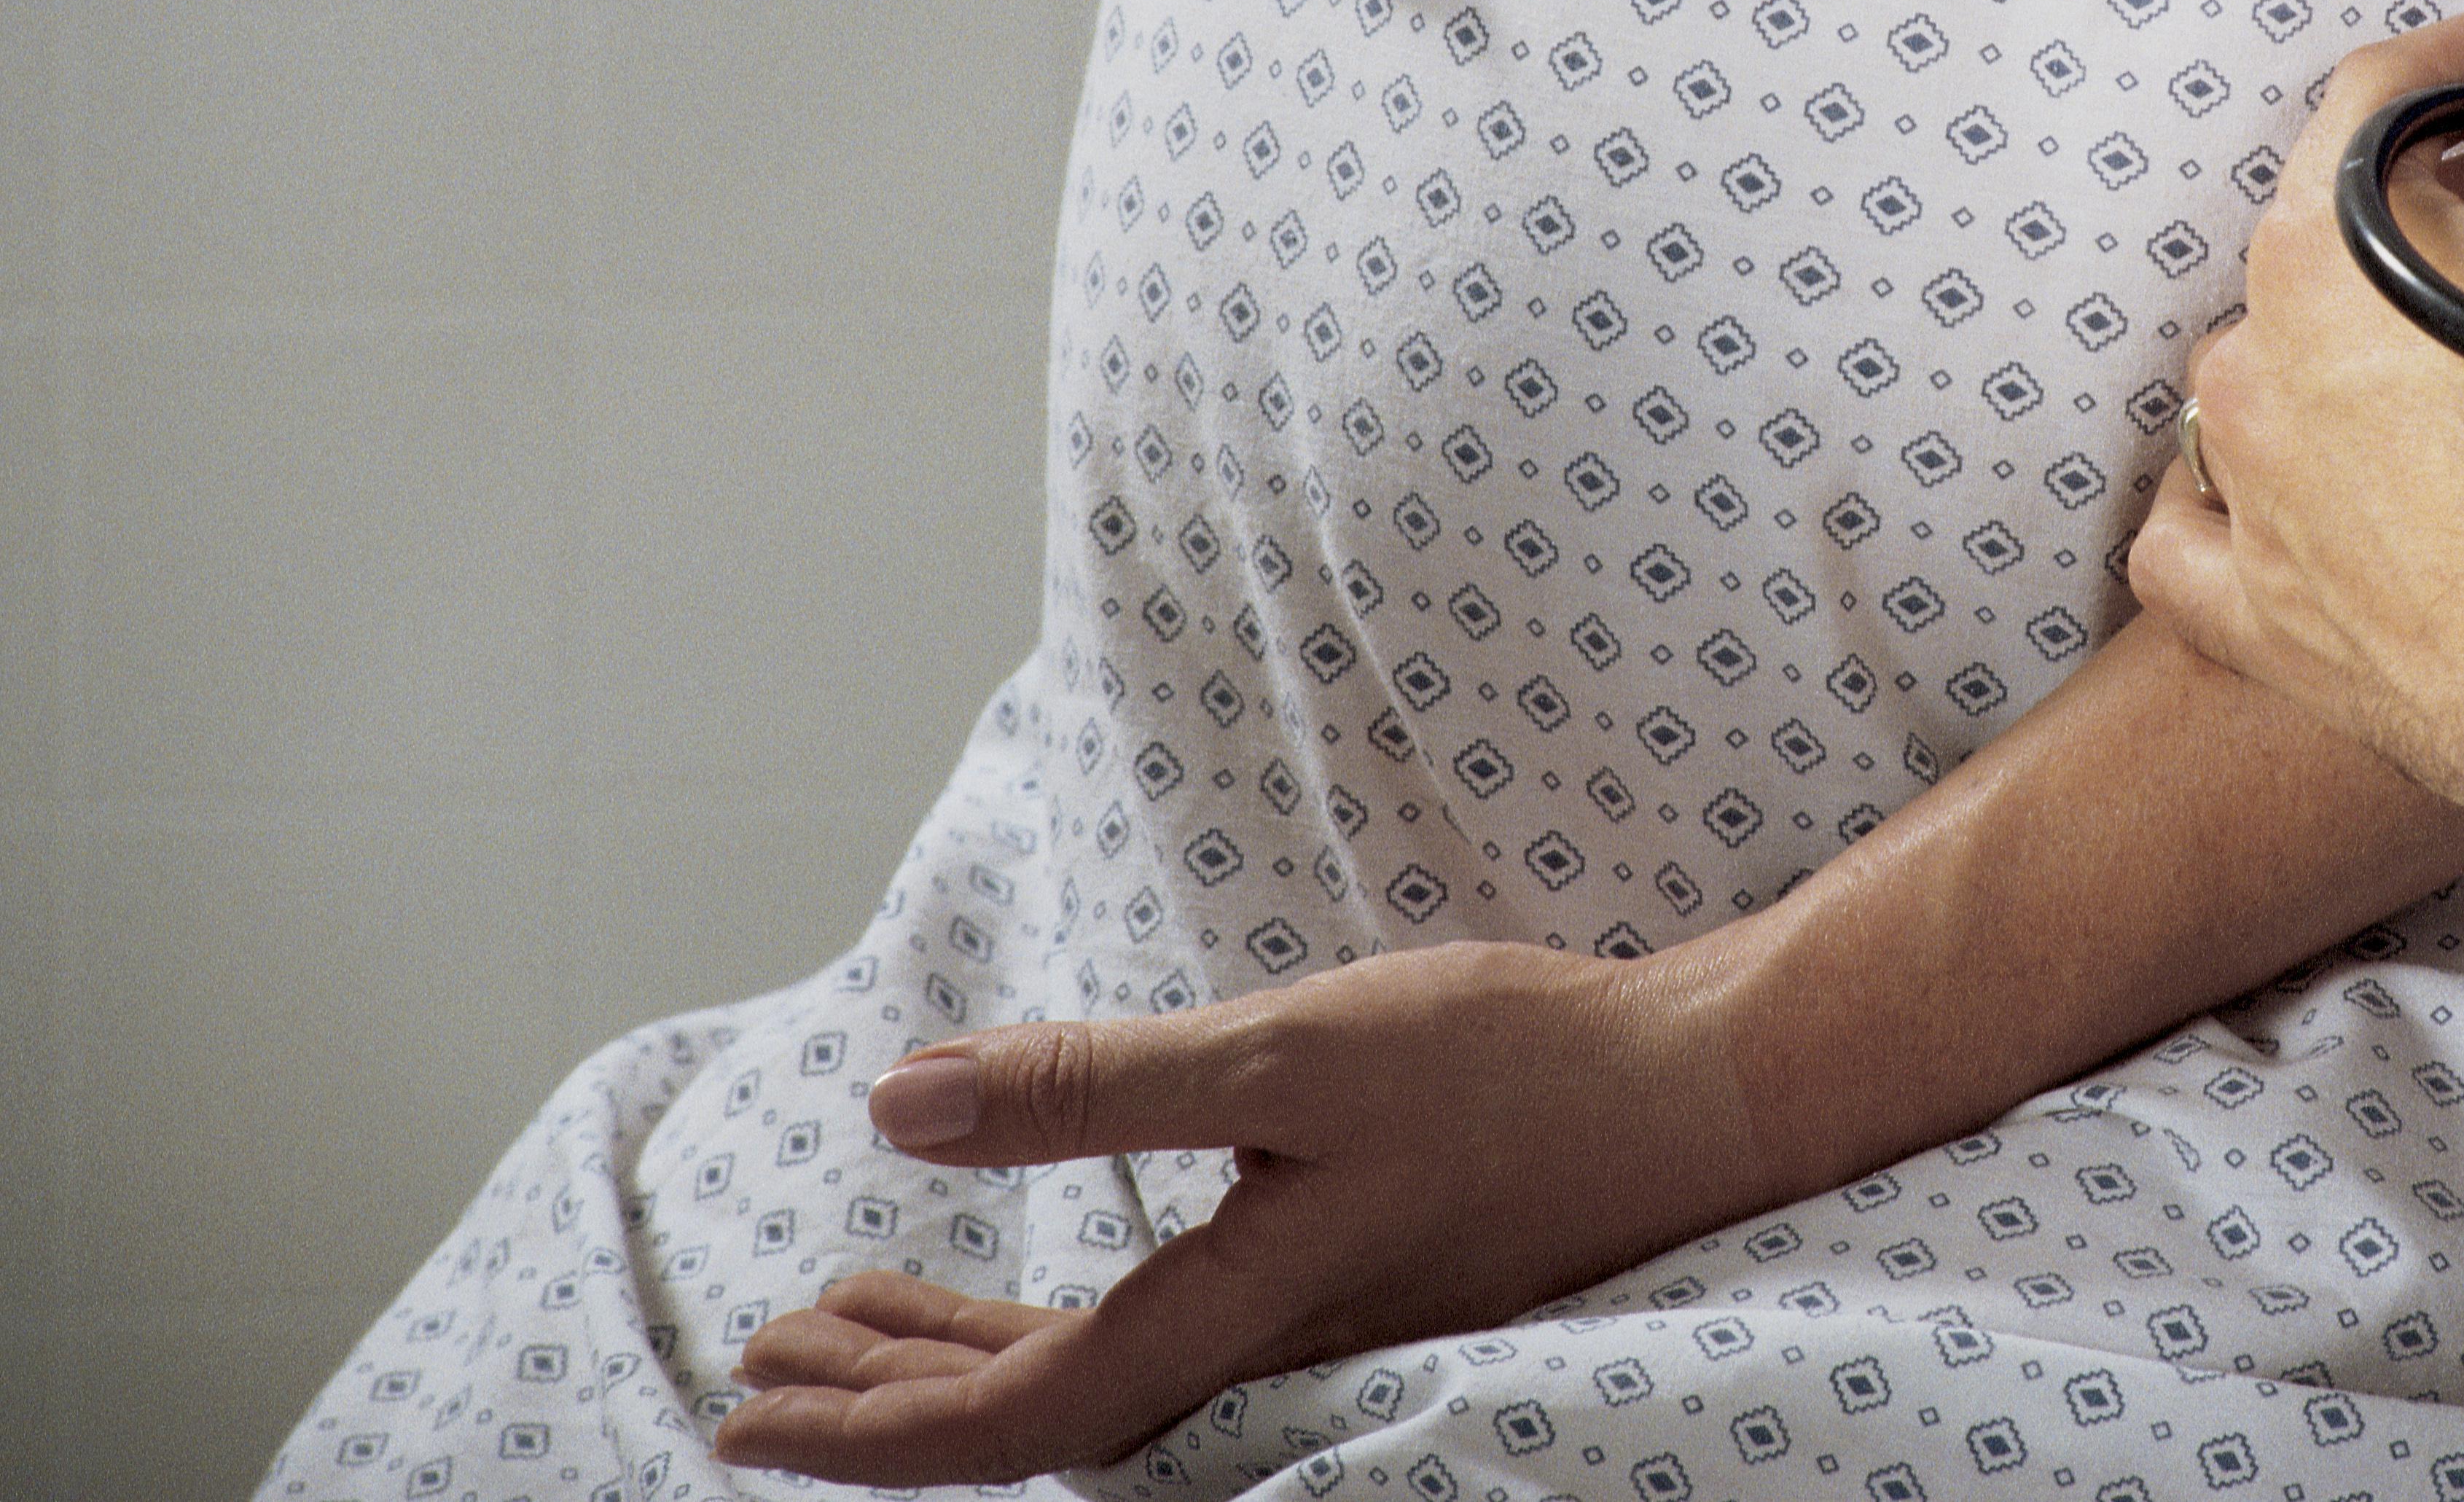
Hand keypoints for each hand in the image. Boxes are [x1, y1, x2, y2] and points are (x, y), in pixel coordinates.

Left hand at [712, 939, 1769, 1485]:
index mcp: (1234, 1319)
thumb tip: (903, 1103)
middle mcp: (1260, 1351)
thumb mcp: (1290, 1055)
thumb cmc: (1509, 1068)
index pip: (1016, 1418)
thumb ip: (1098, 1084)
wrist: (1693, 1090)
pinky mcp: (1341, 1273)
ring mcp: (1304, 1321)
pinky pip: (1161, 1326)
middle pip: (1037, 1416)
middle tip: (764, 1367)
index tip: (750, 1406)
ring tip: (851, 1314)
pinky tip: (1034, 1264)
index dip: (874, 1427)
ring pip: (1094, 1372)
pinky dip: (1063, 1307)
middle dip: (891, 1401)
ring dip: (964, 1349)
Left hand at [2127, 0, 2463, 805]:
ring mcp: (2241, 492)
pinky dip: (2245, 505)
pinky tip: (2302, 491)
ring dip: (2364, 344)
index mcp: (2320, 243)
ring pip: (2275, 373)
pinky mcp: (2258, 615)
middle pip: (2340, 230)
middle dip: (2458, 200)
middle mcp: (2250, 358)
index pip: (2391, 89)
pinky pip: (2202, 541)